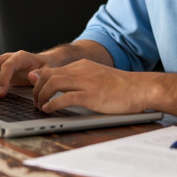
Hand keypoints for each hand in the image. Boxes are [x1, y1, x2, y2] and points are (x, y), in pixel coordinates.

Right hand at [0, 51, 50, 96]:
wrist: (42, 63)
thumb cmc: (44, 67)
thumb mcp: (48, 70)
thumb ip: (41, 74)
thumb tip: (31, 77)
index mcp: (20, 57)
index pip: (7, 65)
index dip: (3, 79)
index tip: (1, 94)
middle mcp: (8, 58)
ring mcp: (1, 63)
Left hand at [31, 59, 148, 113]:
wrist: (141, 88)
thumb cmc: (122, 87)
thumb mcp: (97, 77)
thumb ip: (79, 79)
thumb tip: (61, 86)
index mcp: (83, 66)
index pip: (52, 70)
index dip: (40, 82)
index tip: (36, 92)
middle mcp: (81, 71)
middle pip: (48, 75)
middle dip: (36, 89)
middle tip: (35, 102)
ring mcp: (86, 82)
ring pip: (52, 83)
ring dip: (41, 96)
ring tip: (40, 107)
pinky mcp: (91, 96)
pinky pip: (65, 98)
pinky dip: (53, 104)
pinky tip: (50, 110)